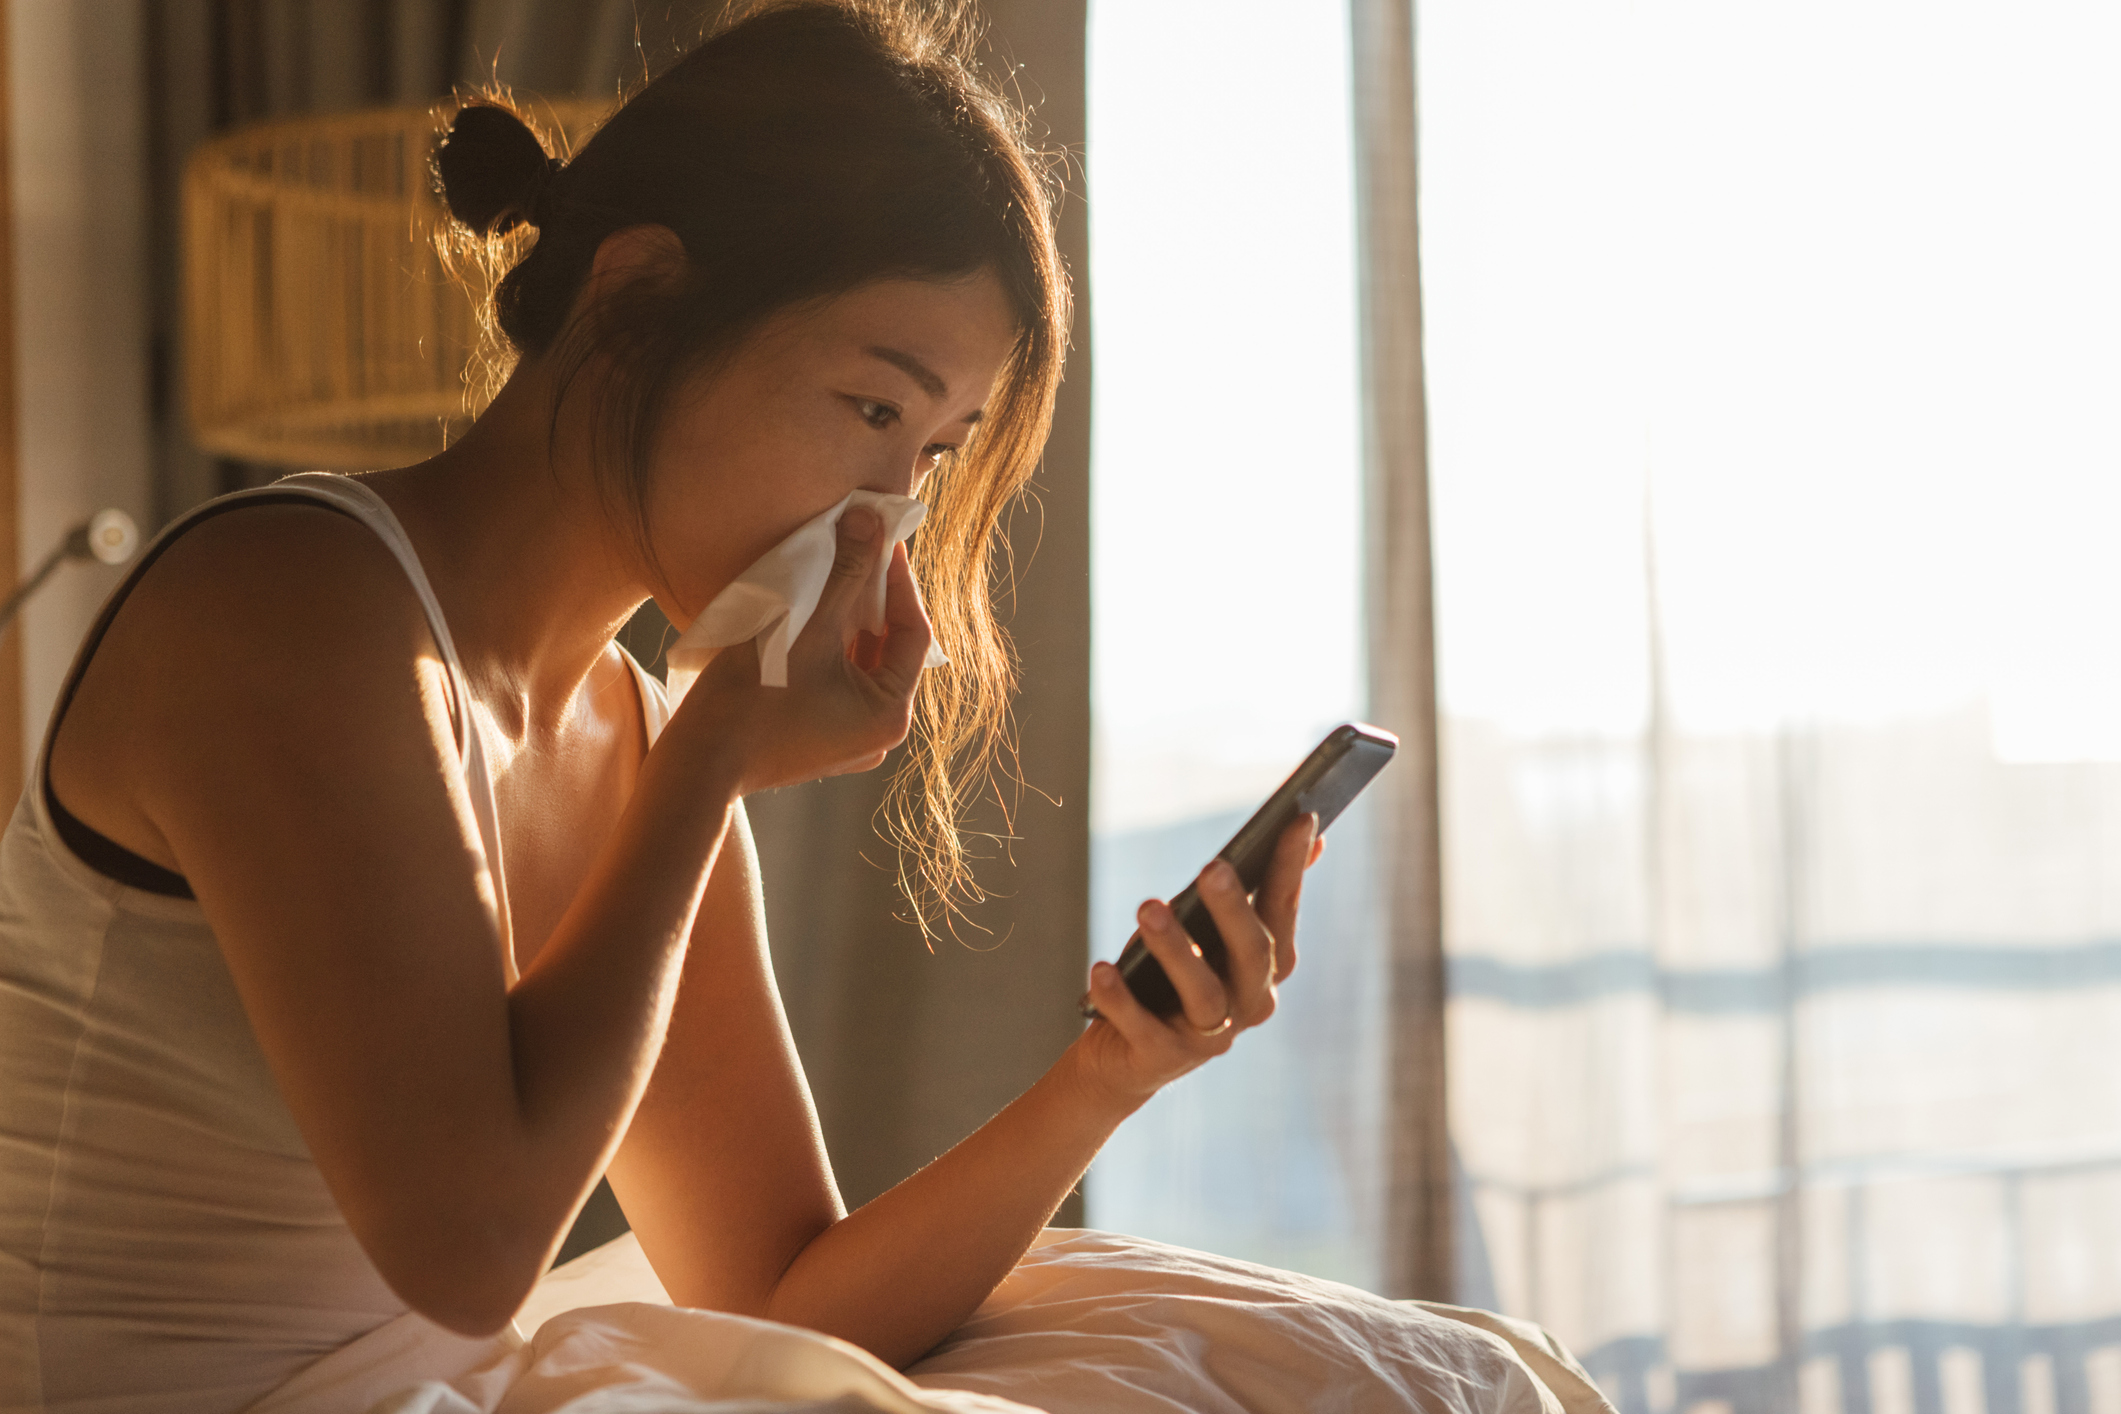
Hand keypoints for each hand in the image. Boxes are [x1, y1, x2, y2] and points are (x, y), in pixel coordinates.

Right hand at [673, 505, 934, 793]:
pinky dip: (828, 650)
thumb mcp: (806, 623)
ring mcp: (849, 742)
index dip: (900, 581)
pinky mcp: (818, 742)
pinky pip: (837, 685)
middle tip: (857, 553)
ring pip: (860, 666)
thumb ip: (846, 570)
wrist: (697, 762)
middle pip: (888, 650)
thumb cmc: (752, 696)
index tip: (882, 540)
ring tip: (830, 578)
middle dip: (872, 600)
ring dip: (847, 623)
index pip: (914, 633)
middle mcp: (879, 734)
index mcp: (890, 713)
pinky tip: (807, 617)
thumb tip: (871, 519)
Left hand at [1074, 813, 1324, 1109]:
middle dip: (1233, 909)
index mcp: (1268, 965)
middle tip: (1211, 867)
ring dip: (1177, 950)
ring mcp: (1212, 1037)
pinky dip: (1120, 998)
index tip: (1299, 816)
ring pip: (1203, 993)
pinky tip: (1100, 969)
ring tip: (1148, 909)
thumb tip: (1312, 834)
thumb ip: (1250, 889)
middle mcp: (1251, 1002)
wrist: (1124, 1054)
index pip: (1283, 909)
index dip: (1291, 866)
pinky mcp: (1165, 1060)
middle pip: (1253, 954)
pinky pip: (1143, 1028)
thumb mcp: (1207, 928)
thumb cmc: (1170, 975)